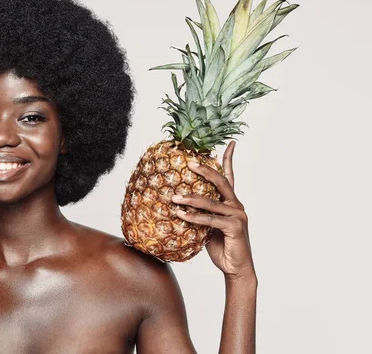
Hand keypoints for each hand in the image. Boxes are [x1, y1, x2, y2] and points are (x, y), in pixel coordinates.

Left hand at [171, 141, 255, 279]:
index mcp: (231, 202)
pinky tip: (180, 213)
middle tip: (189, 161)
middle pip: (222, 181)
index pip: (230, 176)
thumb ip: (200, 213)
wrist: (235, 268)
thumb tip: (178, 204)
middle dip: (205, 170)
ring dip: (190, 198)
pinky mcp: (235, 227)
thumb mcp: (208, 226)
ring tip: (173, 196)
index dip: (229, 159)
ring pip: (211, 202)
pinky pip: (210, 219)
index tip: (231, 142)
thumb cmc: (221, 246)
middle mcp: (236, 205)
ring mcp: (237, 215)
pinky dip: (193, 216)